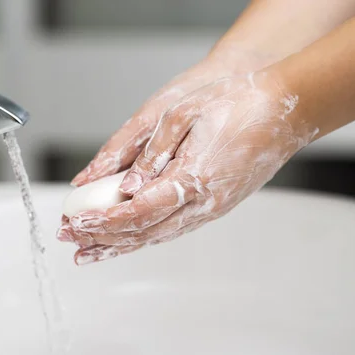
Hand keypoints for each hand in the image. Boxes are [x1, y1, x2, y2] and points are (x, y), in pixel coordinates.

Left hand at [59, 72, 318, 264]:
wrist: (286, 110)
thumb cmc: (238, 104)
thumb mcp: (184, 114)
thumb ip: (152, 152)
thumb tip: (124, 185)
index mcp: (193, 180)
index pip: (137, 212)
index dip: (102, 221)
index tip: (74, 224)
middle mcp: (203, 204)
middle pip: (142, 232)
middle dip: (101, 238)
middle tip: (68, 239)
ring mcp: (210, 209)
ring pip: (156, 236)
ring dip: (118, 244)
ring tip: (87, 250)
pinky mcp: (214, 206)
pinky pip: (170, 229)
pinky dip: (142, 236)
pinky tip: (125, 238)